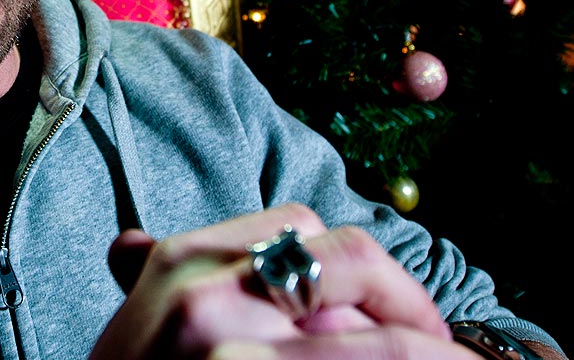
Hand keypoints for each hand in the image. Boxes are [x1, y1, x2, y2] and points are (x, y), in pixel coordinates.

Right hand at [90, 203, 482, 359]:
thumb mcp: (138, 329)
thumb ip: (156, 282)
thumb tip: (128, 250)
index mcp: (179, 262)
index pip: (300, 227)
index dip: (360, 269)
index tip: (392, 311)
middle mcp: (204, 293)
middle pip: (348, 263)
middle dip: (409, 302)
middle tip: (445, 348)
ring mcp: (229, 348)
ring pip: (380, 341)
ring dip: (439, 356)